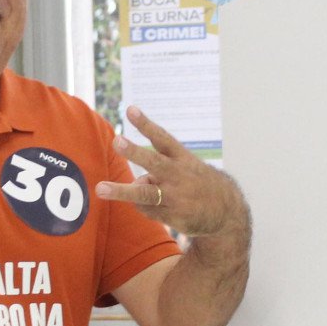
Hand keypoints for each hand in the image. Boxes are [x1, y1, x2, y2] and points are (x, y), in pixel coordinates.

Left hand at [94, 106, 248, 239]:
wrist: (226, 212)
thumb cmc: (197, 183)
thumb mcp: (185, 167)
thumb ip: (158, 168)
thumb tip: (138, 182)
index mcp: (182, 158)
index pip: (162, 138)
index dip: (146, 124)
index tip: (130, 109)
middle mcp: (178, 175)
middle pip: (154, 162)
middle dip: (135, 152)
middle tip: (117, 141)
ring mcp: (175, 196)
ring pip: (144, 193)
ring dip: (122, 191)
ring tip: (100, 188)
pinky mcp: (173, 216)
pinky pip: (147, 210)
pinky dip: (143, 206)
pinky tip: (154, 205)